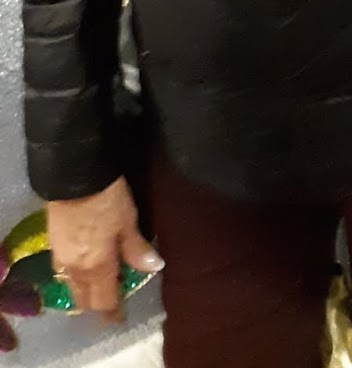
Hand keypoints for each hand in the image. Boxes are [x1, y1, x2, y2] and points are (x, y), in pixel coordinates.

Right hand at [46, 178, 161, 321]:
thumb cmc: (107, 199)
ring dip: (85, 291)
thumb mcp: (128, 221)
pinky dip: (75, 276)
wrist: (75, 176)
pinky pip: (64, 272)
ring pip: (73, 287)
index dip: (113, 312)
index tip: (120, 317)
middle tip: (111, 302)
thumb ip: (137, 248)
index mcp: (97, 267)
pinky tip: (85, 267)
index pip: (104, 301)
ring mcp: (62, 258)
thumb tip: (154, 267)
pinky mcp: (54, 245)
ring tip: (101, 285)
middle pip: (85, 299)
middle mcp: (76, 270)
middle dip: (98, 304)